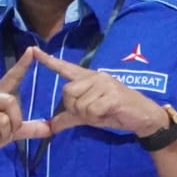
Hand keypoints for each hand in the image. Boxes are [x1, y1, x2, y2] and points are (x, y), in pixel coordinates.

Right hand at [0, 50, 51, 163]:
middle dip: (14, 122)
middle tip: (3, 132)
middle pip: (12, 102)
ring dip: (3, 134)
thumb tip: (50, 129)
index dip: (22, 65)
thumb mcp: (9, 132)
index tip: (31, 50)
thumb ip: (28, 128)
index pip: (11, 78)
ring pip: (4, 120)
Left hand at [31, 47, 170, 135]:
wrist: (143, 116)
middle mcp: (95, 76)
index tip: (33, 50)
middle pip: (67, 92)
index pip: (65, 68)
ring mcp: (105, 84)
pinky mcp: (112, 95)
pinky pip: (91, 110)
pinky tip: (109, 113)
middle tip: (92, 111)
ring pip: (79, 103)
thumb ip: (69, 117)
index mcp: (88, 78)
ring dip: (88, 114)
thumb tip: (50, 126)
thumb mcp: (89, 115)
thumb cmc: (115, 112)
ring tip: (103, 111)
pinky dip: (96, 117)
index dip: (48, 60)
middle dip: (75, 107)